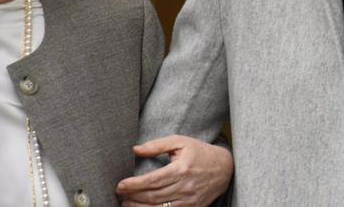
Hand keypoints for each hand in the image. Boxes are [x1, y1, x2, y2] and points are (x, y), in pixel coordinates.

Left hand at [117, 135, 233, 206]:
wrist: (224, 168)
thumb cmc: (199, 152)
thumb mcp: (180, 142)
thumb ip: (157, 145)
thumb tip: (136, 149)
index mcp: (181, 169)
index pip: (152, 180)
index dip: (134, 185)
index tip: (120, 185)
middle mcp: (185, 187)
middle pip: (153, 196)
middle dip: (132, 197)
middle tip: (119, 194)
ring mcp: (189, 200)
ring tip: (126, 204)